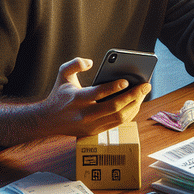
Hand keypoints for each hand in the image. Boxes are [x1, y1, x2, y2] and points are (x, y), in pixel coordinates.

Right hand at [34, 58, 150, 138]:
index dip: (113, 87)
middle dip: (133, 96)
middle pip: (113, 107)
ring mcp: (91, 125)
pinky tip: (136, 103)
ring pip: (118, 118)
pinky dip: (129, 114)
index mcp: (76, 98)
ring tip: (143, 93)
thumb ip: (75, 64)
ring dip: (134, 105)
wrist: (48, 120)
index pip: (98, 93)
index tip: (126, 80)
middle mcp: (84, 114)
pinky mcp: (95, 132)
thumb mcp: (62, 74)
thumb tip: (90, 62)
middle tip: (145, 86)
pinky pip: (117, 124)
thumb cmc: (59, 94)